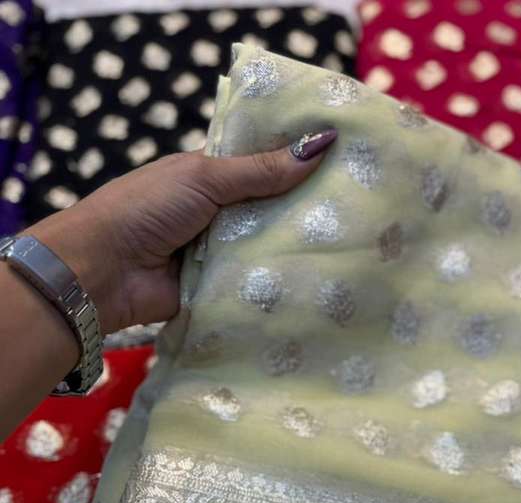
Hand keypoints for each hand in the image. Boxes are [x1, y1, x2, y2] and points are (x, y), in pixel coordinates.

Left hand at [26, 128, 336, 335]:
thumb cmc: (145, 209)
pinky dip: (280, 280)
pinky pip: (258, 281)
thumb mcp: (205, 178)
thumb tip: (322, 145)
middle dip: (308, 207)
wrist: (105, 272)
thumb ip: (262, 170)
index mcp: (211, 175)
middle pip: (273, 207)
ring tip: (354, 239)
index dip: (300, 159)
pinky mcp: (223, 287)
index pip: (264, 163)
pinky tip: (323, 277)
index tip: (347, 155)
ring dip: (298, 245)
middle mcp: (220, 212)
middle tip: (363, 203)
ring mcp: (222, 251)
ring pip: (270, 245)